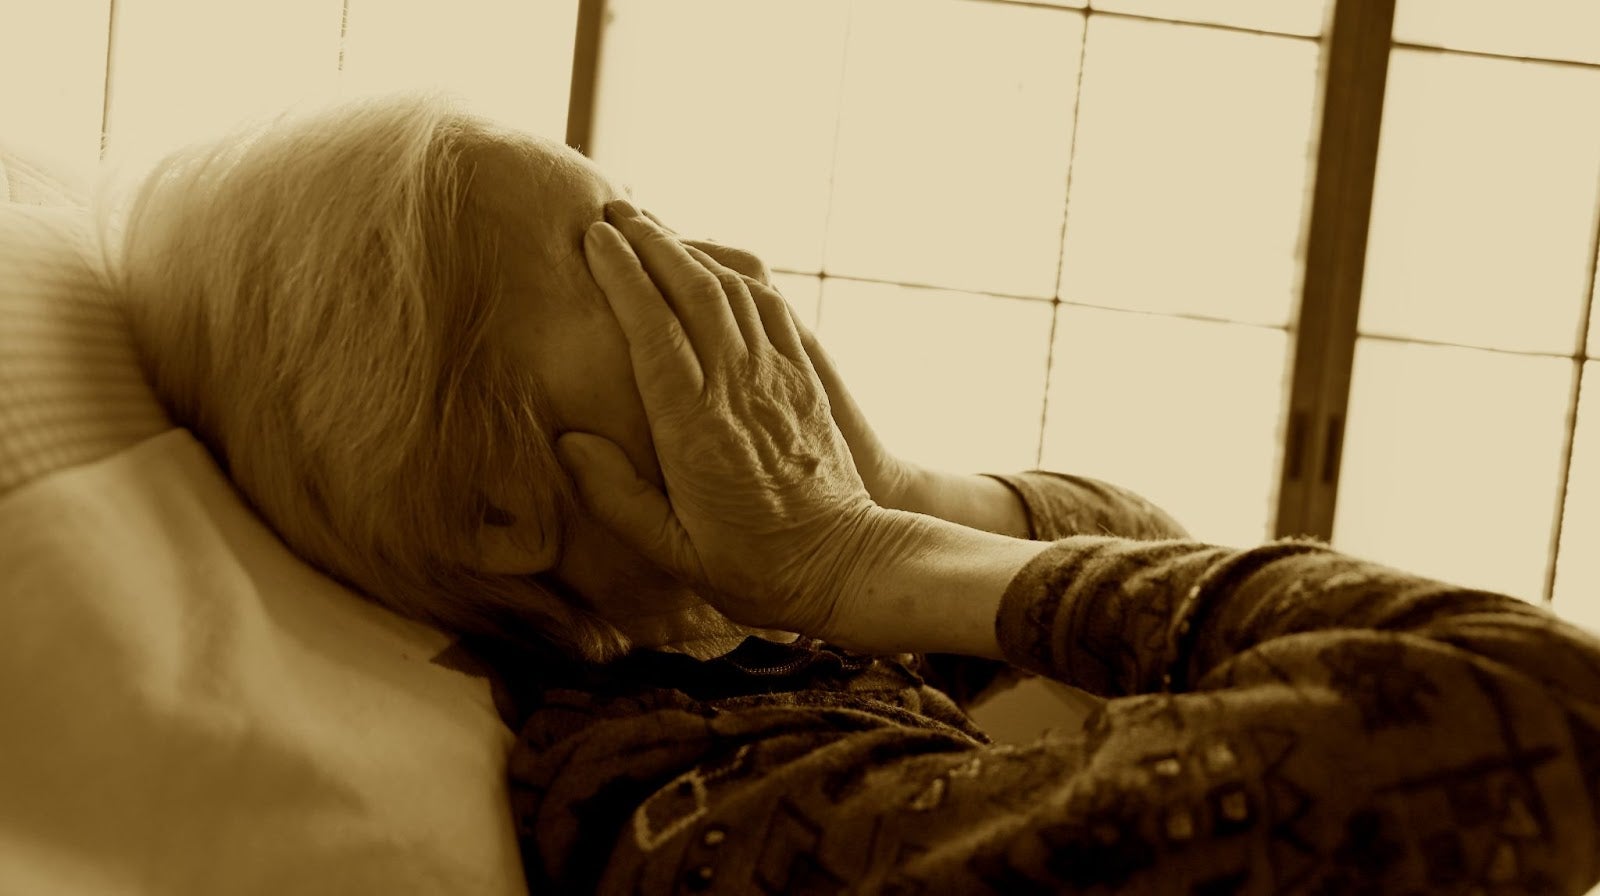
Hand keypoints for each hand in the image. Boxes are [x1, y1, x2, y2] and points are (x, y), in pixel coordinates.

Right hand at [556, 200, 903, 637]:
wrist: (846, 566)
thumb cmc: (753, 568)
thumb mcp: (673, 551)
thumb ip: (615, 496)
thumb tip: (567, 439)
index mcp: (697, 432)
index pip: (654, 331)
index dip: (624, 277)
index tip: (595, 239)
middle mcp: (740, 392)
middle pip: (693, 293)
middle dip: (652, 242)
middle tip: (613, 211)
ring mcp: (779, 379)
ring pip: (734, 291)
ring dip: (692, 249)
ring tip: (653, 227)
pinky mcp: (806, 379)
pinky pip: (771, 307)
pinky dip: (736, 273)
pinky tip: (713, 264)